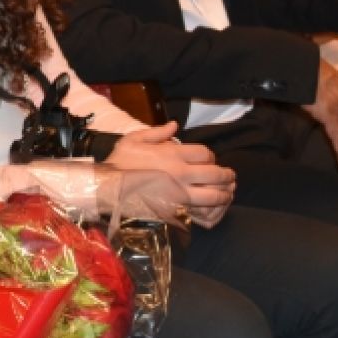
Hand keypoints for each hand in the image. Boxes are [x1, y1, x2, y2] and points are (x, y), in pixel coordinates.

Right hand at [103, 122, 235, 226]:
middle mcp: (181, 174)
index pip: (205, 153)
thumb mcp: (132, 139)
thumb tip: (175, 125)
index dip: (210, 156)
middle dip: (227, 176)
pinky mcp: (176, 211)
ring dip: (224, 194)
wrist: (107, 189)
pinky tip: (213, 208)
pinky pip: (202, 211)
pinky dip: (211, 210)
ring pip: (214, 195)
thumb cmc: (118, 163)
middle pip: (215, 174)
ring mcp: (180, 194)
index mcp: (172, 154)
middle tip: (231, 177)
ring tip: (228, 194)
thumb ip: (156, 132)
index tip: (209, 160)